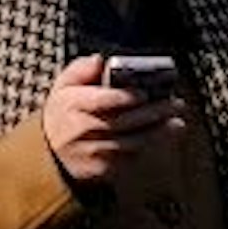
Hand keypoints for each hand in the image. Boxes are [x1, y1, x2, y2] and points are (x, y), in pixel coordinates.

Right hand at [41, 56, 181, 193]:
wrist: (50, 154)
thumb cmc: (62, 114)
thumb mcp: (63, 85)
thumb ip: (82, 69)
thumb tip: (102, 59)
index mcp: (74, 104)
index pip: (103, 100)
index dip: (125, 97)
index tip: (145, 92)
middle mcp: (85, 129)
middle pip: (125, 121)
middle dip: (154, 113)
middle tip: (175, 104)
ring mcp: (95, 151)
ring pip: (133, 142)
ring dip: (158, 133)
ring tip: (177, 122)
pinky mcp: (104, 169)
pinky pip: (131, 157)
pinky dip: (148, 147)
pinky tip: (161, 137)